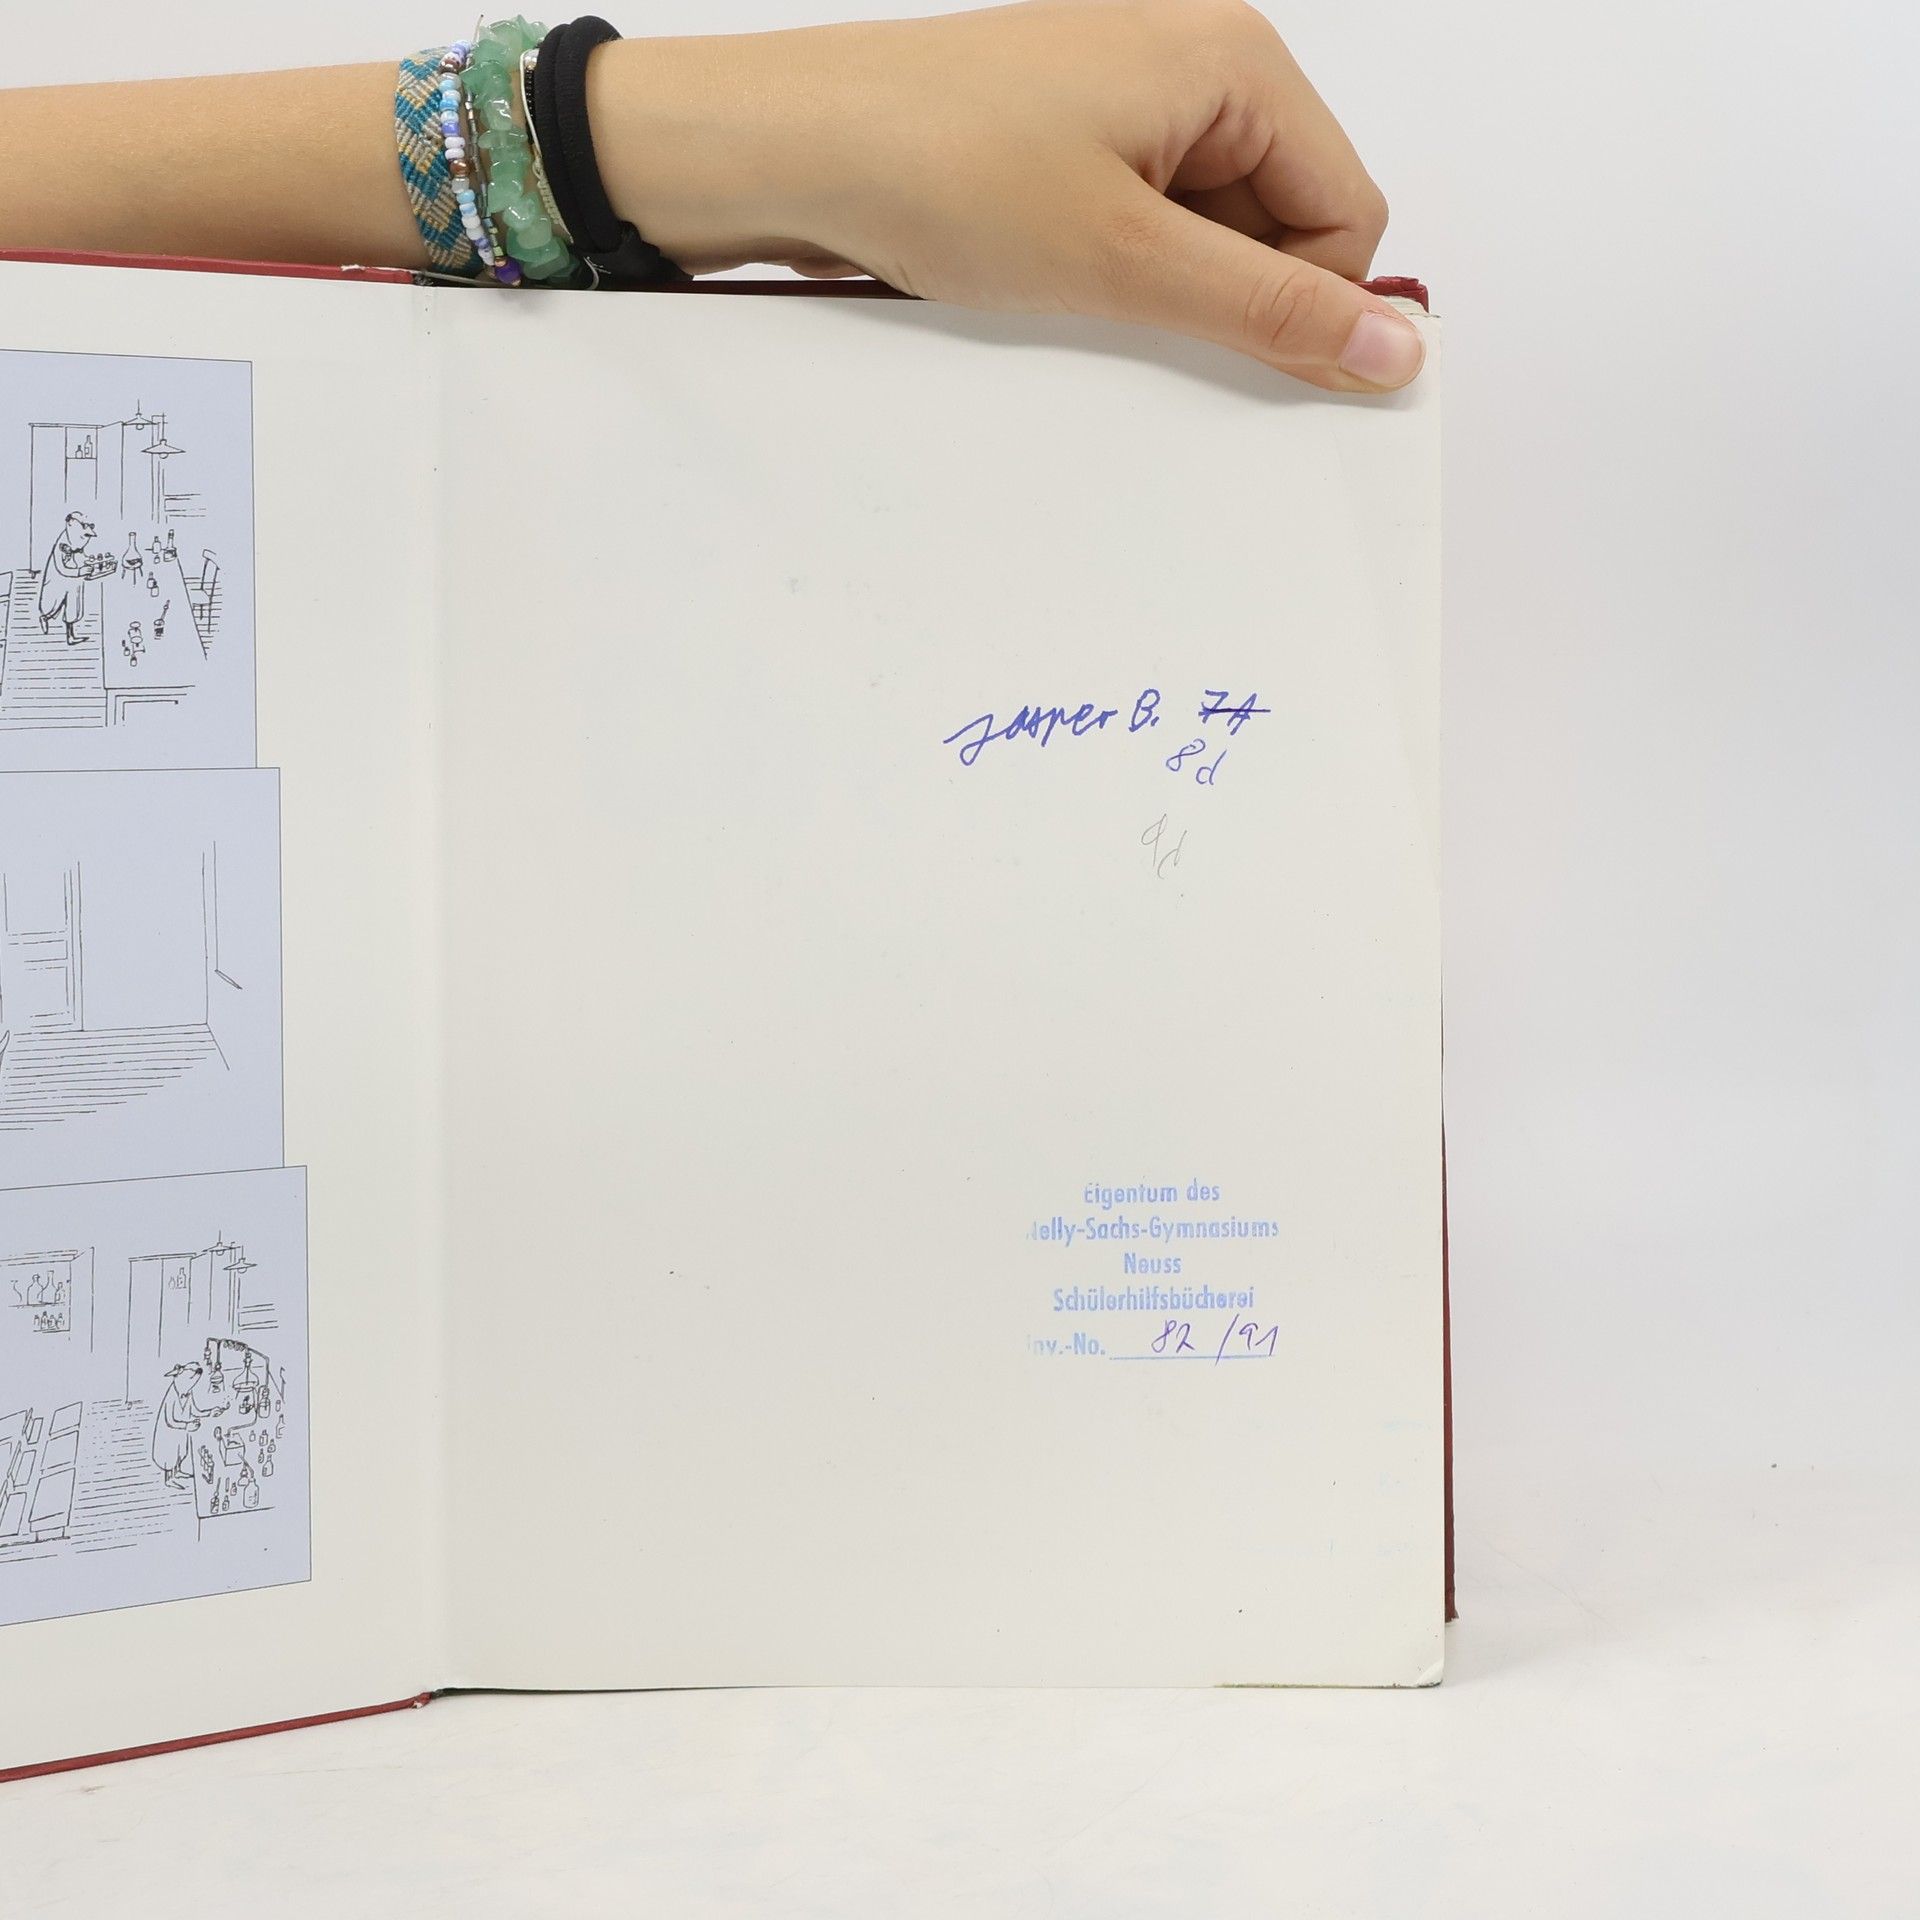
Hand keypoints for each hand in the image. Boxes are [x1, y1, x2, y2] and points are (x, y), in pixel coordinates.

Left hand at [597, 0, 1421, 392]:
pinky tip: (1053, 280)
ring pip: (1208, 229)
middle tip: (1137, 319)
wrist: (788, 146)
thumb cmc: (941, 165)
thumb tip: (1395, 351)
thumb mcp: (1130, 262)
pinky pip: (1141, 220)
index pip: (1348, 210)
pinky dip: (1116, 269)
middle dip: (1226, 291)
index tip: (1244, 358)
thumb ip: (1270, 311)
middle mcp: (1193, 57)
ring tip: (1074, 287)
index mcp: (1235, 57)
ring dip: (1163, 286)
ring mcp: (1127, 93)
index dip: (1309, 302)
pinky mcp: (1072, 132)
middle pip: (1283, 219)